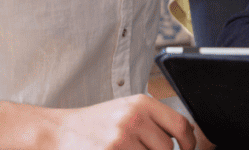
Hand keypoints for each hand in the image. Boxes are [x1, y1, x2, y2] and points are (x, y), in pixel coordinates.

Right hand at [52, 94, 195, 149]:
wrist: (58, 133)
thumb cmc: (94, 125)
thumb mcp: (126, 111)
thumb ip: (156, 120)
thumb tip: (187, 134)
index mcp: (141, 104)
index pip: (181, 125)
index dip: (189, 143)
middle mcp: (132, 118)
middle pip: (167, 149)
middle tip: (140, 149)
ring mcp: (120, 139)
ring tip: (127, 149)